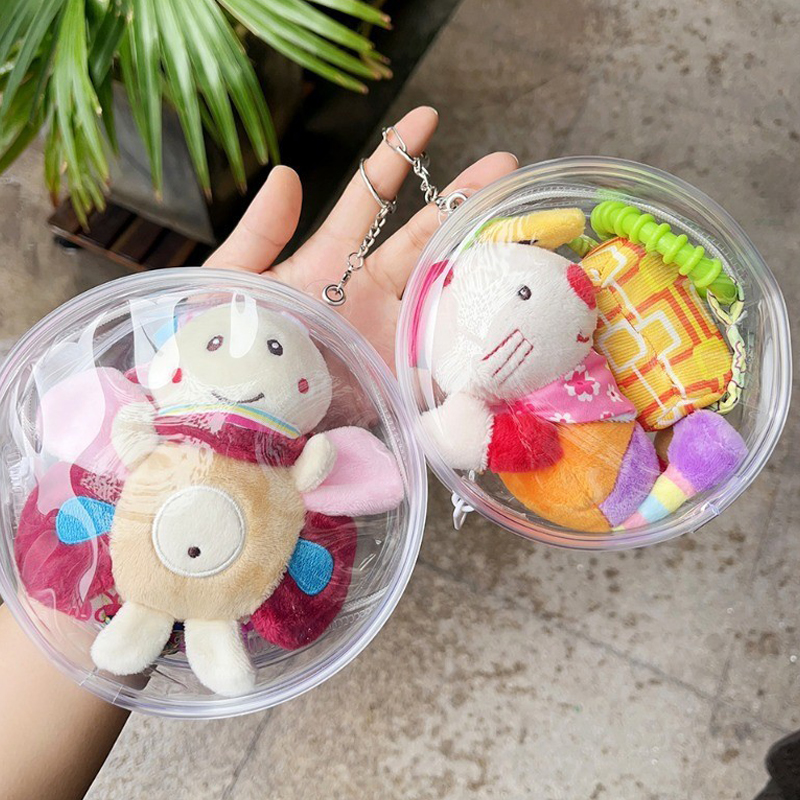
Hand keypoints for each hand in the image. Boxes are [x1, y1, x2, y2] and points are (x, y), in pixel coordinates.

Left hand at [205, 107, 517, 369]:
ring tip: (522, 224)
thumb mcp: (231, 280)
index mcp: (330, 261)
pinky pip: (443, 350)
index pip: (369, 200)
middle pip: (424, 235)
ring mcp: (389, 331)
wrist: (238, 419)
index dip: (395, 158)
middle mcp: (368, 292)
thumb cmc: (225, 348)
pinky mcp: (399, 374)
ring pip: (443, 285)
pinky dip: (475, 333)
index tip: (425, 117)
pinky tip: (511, 308)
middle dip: (464, 197)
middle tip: (506, 165)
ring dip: (481, 255)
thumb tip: (288, 172)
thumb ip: (259, 231)